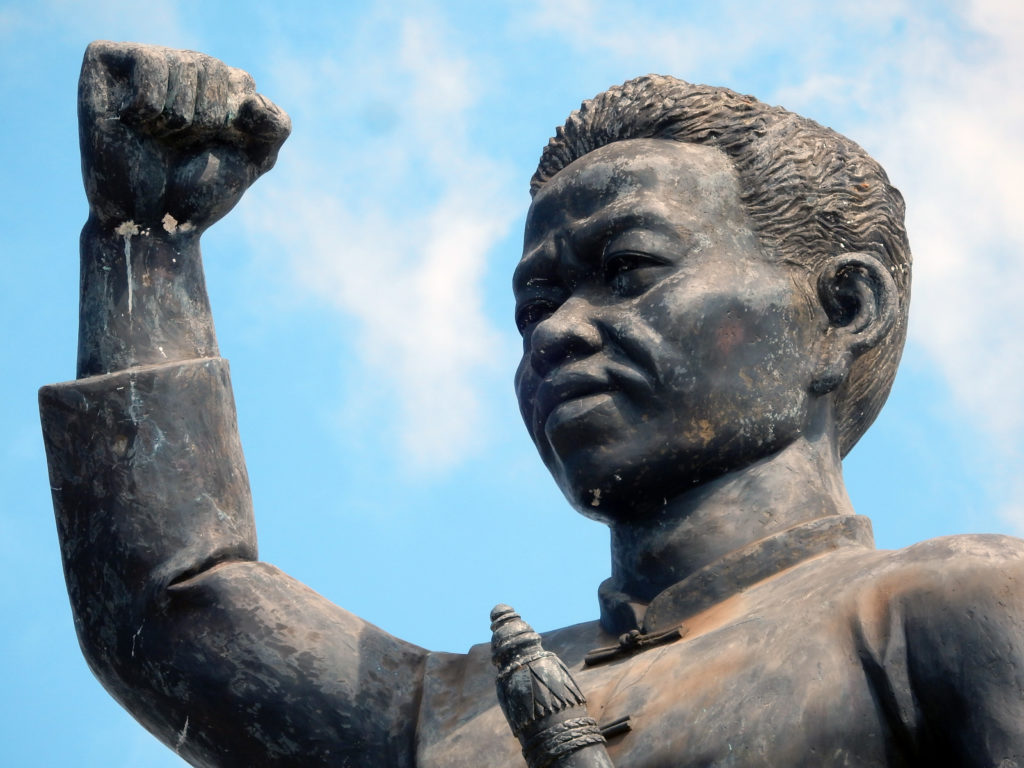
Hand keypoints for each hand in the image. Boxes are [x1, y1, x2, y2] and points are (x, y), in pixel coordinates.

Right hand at [78, 41, 290, 233]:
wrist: (151, 222)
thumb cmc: (199, 193)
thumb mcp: (253, 160)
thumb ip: (277, 126)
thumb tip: (255, 100)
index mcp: (214, 85)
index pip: (241, 81)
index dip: (230, 124)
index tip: (212, 149)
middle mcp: (178, 68)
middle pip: (211, 68)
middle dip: (203, 119)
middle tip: (179, 146)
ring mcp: (141, 64)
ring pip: (181, 64)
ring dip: (175, 118)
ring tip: (156, 137)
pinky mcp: (103, 62)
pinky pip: (147, 61)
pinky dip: (148, 104)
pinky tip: (133, 122)